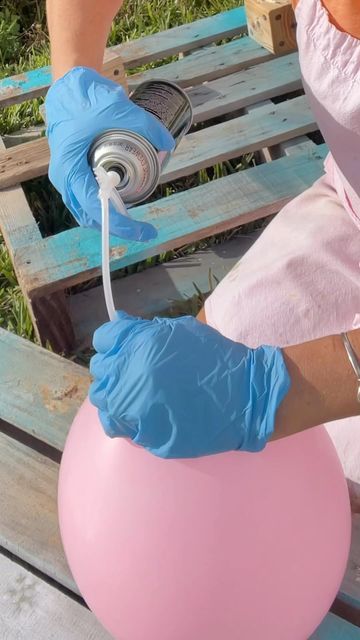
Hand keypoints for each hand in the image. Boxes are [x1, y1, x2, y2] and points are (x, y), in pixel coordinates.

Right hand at [45, 67, 173, 239]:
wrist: (67, 86)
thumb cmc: (86, 97)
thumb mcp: (117, 107)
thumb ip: (145, 125)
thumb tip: (168, 143)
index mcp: (69, 167)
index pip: (93, 205)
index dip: (118, 222)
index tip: (140, 230)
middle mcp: (64, 178)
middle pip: (89, 216)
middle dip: (117, 227)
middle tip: (145, 230)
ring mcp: (66, 178)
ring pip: (86, 212)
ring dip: (110, 220)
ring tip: (136, 223)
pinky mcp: (72, 175)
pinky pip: (86, 201)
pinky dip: (104, 209)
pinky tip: (123, 207)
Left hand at [89, 312, 289, 457]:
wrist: (244, 397)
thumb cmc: (216, 358)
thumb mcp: (181, 330)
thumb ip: (145, 330)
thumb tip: (120, 326)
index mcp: (141, 347)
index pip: (105, 339)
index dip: (113, 342)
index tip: (123, 348)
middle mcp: (132, 377)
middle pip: (100, 371)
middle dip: (113, 368)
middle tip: (130, 373)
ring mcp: (136, 410)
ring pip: (103, 402)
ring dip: (113, 395)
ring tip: (132, 395)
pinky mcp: (145, 435)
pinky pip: (120, 427)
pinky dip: (124, 419)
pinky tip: (140, 414)